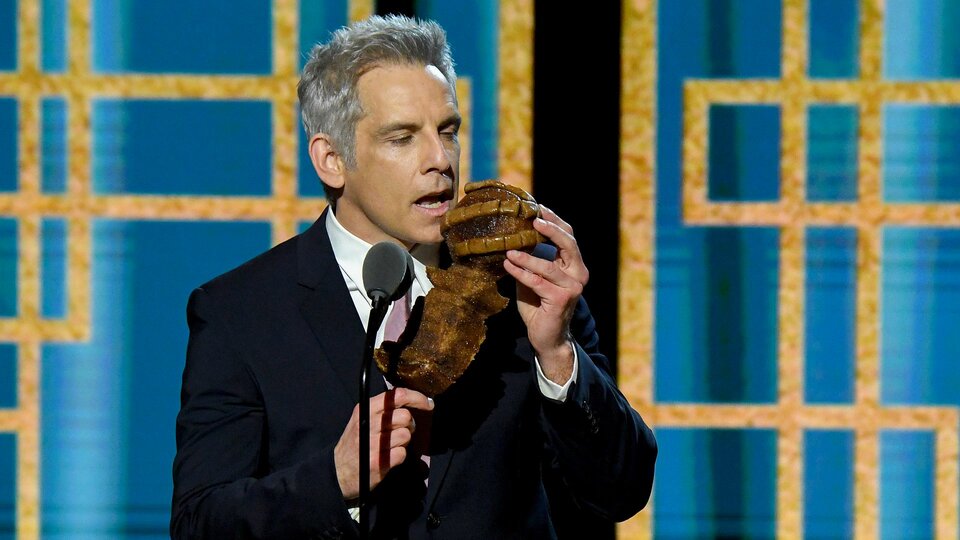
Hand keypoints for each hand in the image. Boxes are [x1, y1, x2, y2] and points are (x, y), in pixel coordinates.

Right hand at [333, 388, 433, 499]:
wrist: (337, 472)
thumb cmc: (356, 443)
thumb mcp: (363, 419)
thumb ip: (383, 409)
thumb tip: (412, 401)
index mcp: (366, 409)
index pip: (397, 395)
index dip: (417, 397)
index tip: (428, 404)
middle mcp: (368, 423)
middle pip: (405, 416)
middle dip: (410, 424)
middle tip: (402, 431)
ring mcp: (373, 443)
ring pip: (406, 435)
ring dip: (404, 441)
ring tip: (392, 445)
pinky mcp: (378, 461)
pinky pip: (403, 453)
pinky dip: (400, 456)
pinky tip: (388, 458)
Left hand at [503, 206, 588, 382]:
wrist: (546, 336)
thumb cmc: (539, 305)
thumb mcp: (534, 276)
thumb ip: (530, 258)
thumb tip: (511, 235)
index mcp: (574, 265)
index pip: (569, 236)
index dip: (554, 221)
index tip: (537, 207)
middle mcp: (579, 274)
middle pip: (569, 244)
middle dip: (551, 229)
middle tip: (533, 220)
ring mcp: (573, 287)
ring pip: (549, 266)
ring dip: (527, 257)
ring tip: (509, 250)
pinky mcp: (562, 299)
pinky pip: (538, 282)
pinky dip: (521, 273)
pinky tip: (508, 266)